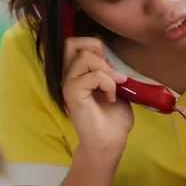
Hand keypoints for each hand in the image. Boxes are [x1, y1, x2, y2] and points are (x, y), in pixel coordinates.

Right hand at [62, 37, 132, 157]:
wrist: (110, 142)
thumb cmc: (114, 118)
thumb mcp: (118, 87)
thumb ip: (112, 70)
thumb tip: (114, 57)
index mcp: (78, 72)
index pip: (76, 43)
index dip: (95, 45)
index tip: (112, 64)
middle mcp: (69, 76)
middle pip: (71, 43)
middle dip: (96, 49)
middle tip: (111, 70)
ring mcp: (68, 85)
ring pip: (83, 57)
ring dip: (107, 70)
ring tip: (116, 86)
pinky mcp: (72, 95)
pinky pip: (91, 77)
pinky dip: (107, 83)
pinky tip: (111, 97)